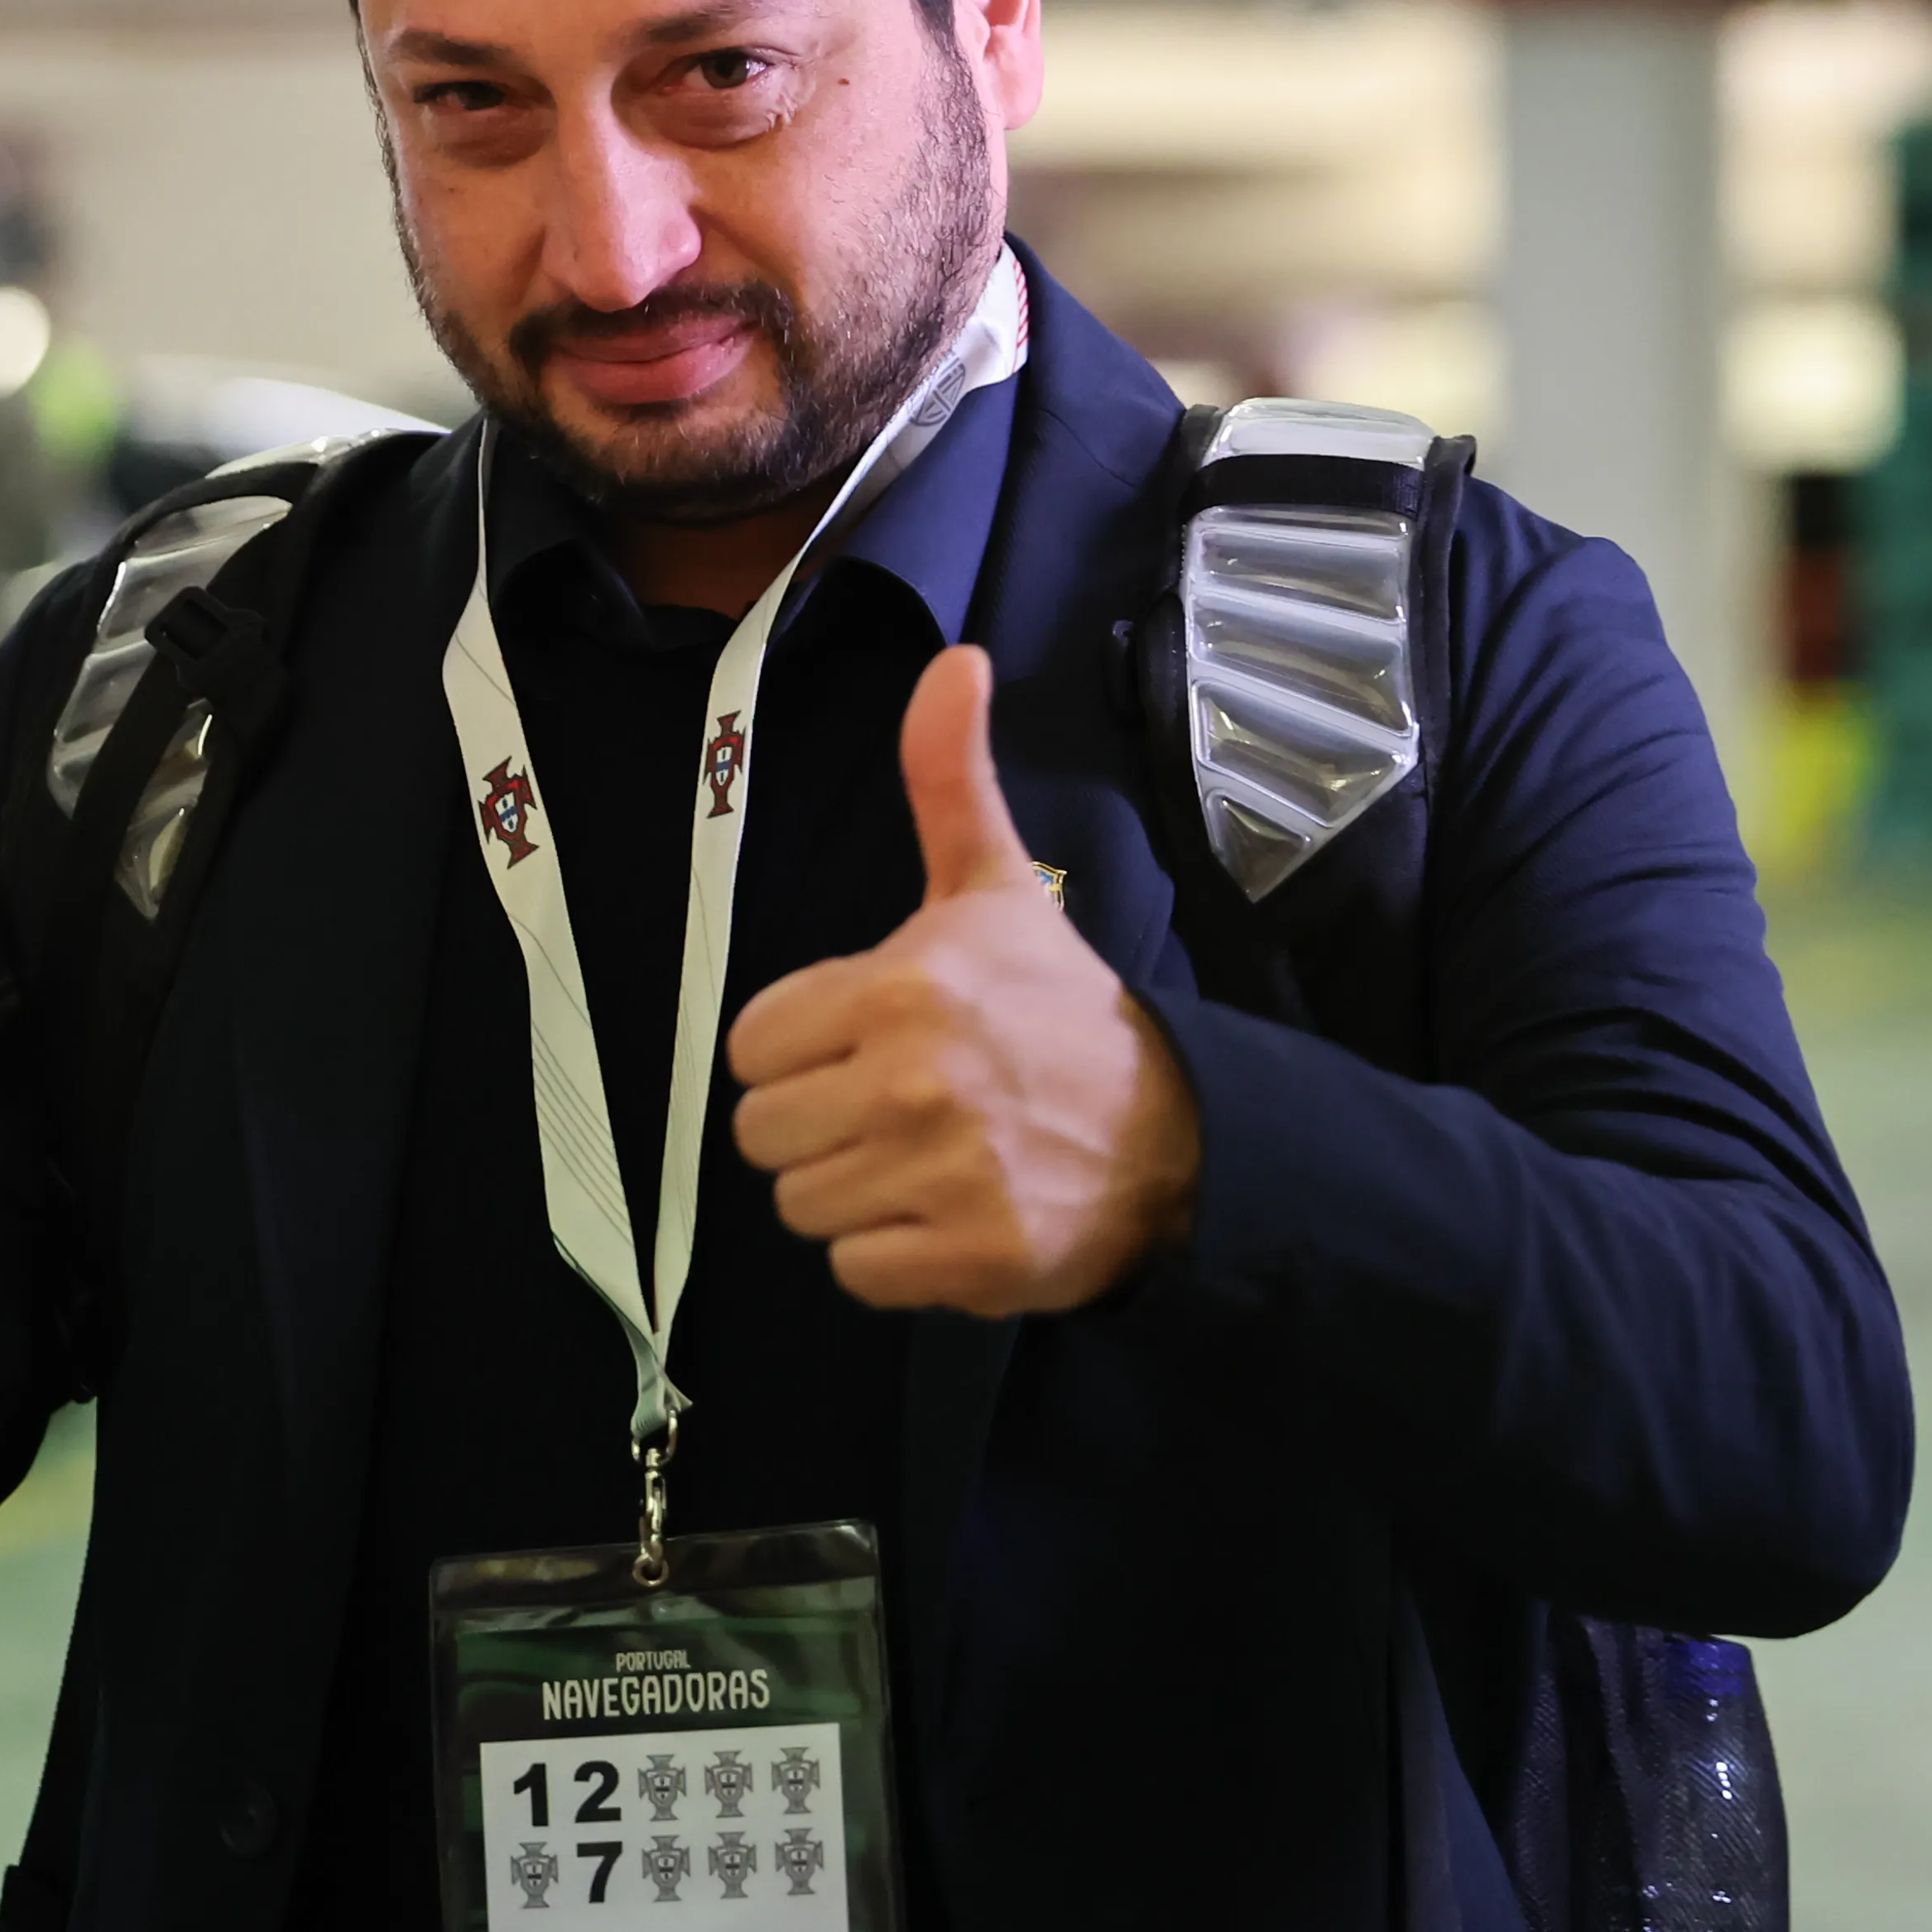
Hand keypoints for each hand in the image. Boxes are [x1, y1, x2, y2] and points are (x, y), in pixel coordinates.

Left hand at [727, 645, 1199, 1314]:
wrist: (1179, 1135)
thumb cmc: (1061, 1008)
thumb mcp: (995, 886)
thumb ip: (948, 778)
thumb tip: (954, 658)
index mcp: (903, 986)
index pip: (752, 1046)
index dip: (800, 1047)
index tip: (866, 1041)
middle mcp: (914, 1083)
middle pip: (763, 1133)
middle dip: (817, 1124)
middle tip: (896, 1107)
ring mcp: (943, 1179)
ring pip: (802, 1206)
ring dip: (853, 1191)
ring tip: (925, 1158)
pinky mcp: (968, 1262)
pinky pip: (855, 1272)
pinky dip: (893, 1257)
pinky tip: (948, 1213)